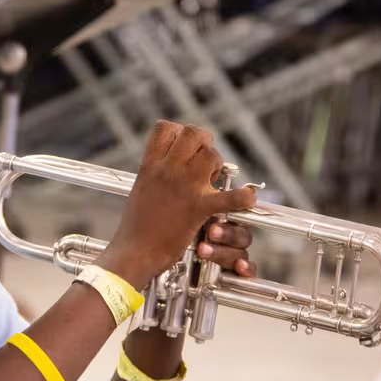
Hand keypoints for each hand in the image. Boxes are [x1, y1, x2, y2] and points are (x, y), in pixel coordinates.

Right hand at [96, 120, 255, 289]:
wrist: (133, 253)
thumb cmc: (134, 227)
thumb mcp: (140, 189)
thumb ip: (154, 173)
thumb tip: (168, 165)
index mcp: (149, 166)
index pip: (165, 127)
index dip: (179, 132)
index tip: (184, 148)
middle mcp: (166, 171)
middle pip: (193, 133)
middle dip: (204, 143)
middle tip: (203, 162)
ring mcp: (183, 187)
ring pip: (212, 155)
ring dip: (217, 165)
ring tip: (213, 180)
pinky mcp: (198, 208)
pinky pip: (229, 196)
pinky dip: (243, 197)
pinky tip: (247, 198)